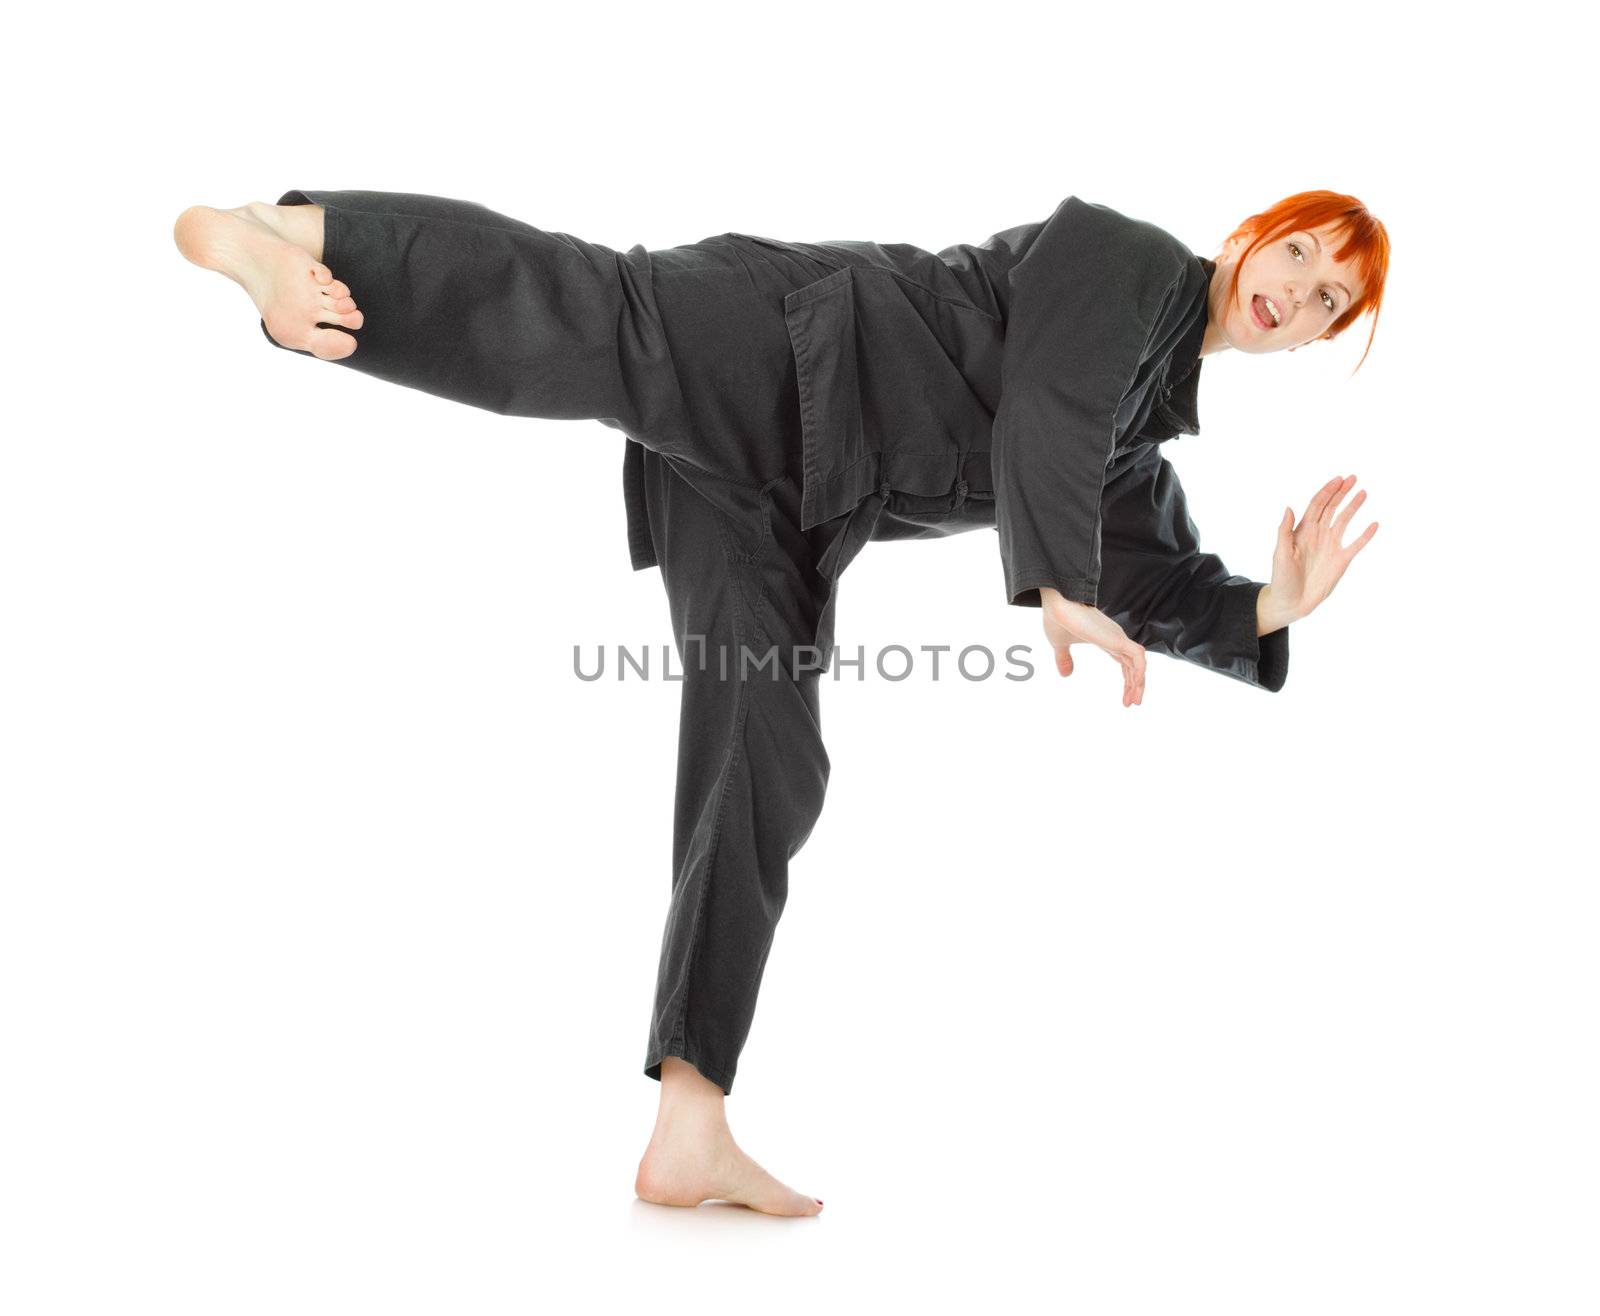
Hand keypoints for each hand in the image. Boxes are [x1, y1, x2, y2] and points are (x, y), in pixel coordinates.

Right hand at [1039, 588, 1145, 706]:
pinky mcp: (1117, 638)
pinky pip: (1138, 657)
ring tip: (1134, 701)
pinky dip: (1140, 673)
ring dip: (1139, 683)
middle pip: (1134, 666)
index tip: (1125, 699)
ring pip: (1139, 663)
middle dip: (1134, 686)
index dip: (1127, 680)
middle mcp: (1115, 639)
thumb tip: (1066, 675)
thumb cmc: (1058, 618)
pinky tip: (1135, 686)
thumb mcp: (1059, 645)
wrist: (1057, 603)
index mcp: (1106, 640)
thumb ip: (1064, 659)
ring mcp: (1118, 638)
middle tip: (1132, 703)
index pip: (1124, 663)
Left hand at [1261, 474, 1378, 629]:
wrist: (1291, 602)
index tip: (1338, 479)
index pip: (1317, 505)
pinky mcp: (1341, 560)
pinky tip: (1374, 524)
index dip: (1327, 491)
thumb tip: (1289, 508)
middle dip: (1341, 492)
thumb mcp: (1281, 554)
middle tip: (1353, 478)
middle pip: (1332, 508)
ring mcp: (1331, 546)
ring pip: (1344, 521)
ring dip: (1353, 507)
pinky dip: (1365, 535)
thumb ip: (1285, 532)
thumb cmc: (1282, 579)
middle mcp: (1318, 535)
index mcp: (1303, 531)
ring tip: (1363, 492)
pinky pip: (1356, 544)